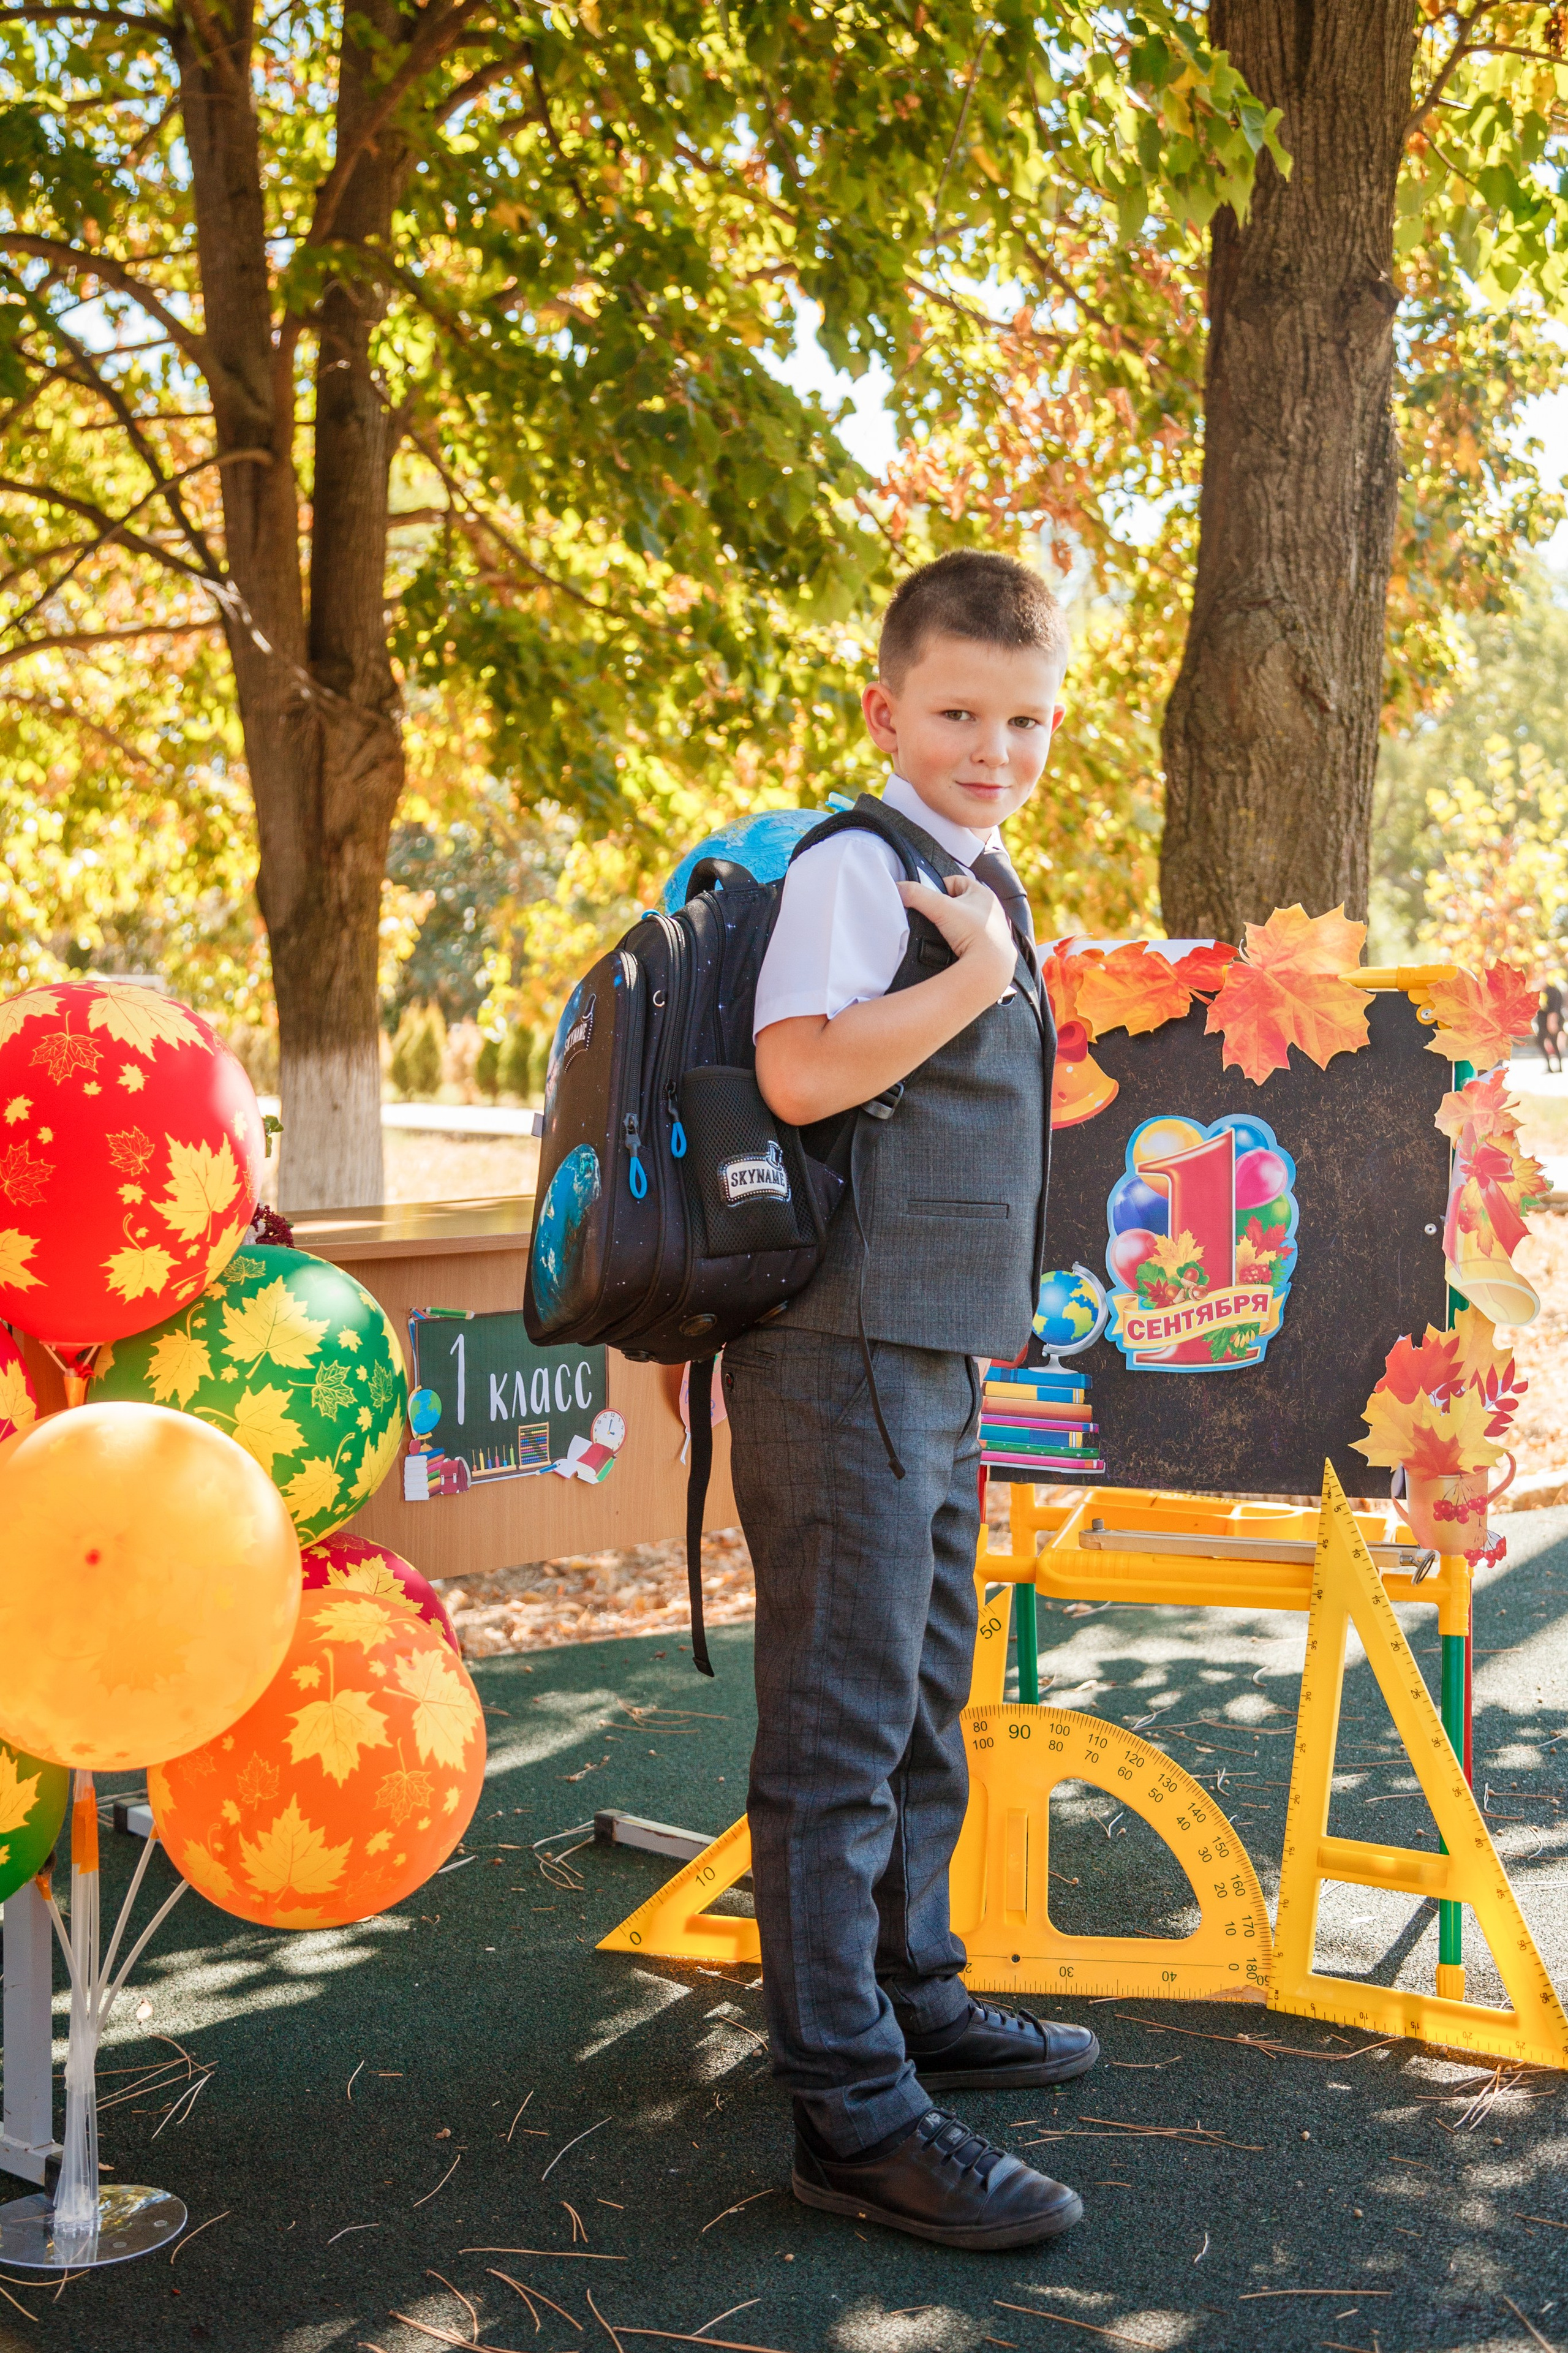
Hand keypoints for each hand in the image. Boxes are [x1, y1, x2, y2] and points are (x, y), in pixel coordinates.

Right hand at [897, 871, 1015, 992]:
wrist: (991, 966)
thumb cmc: (973, 934)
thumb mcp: (940, 908)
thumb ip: (917, 895)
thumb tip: (899, 889)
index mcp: (984, 893)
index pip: (956, 881)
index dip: (939, 888)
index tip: (930, 900)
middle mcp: (993, 909)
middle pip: (961, 902)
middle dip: (947, 909)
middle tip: (937, 918)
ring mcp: (995, 929)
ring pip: (969, 922)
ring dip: (957, 926)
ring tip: (947, 934)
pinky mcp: (994, 947)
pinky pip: (975, 939)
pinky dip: (965, 942)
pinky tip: (958, 947)